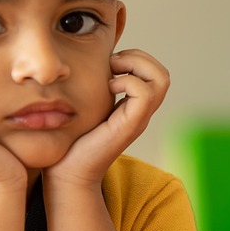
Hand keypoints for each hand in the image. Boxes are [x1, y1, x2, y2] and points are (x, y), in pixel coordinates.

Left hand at [47, 49, 169, 188]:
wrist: (67, 172)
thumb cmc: (72, 140)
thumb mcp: (88, 106)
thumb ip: (97, 88)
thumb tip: (92, 62)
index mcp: (134, 107)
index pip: (156, 73)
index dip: (137, 58)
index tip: (110, 64)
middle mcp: (141, 113)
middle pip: (162, 74)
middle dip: (138, 58)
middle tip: (112, 65)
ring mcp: (138, 119)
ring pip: (161, 79)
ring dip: (135, 66)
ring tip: (112, 74)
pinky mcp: (129, 126)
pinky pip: (144, 93)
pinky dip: (127, 81)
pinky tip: (108, 89)